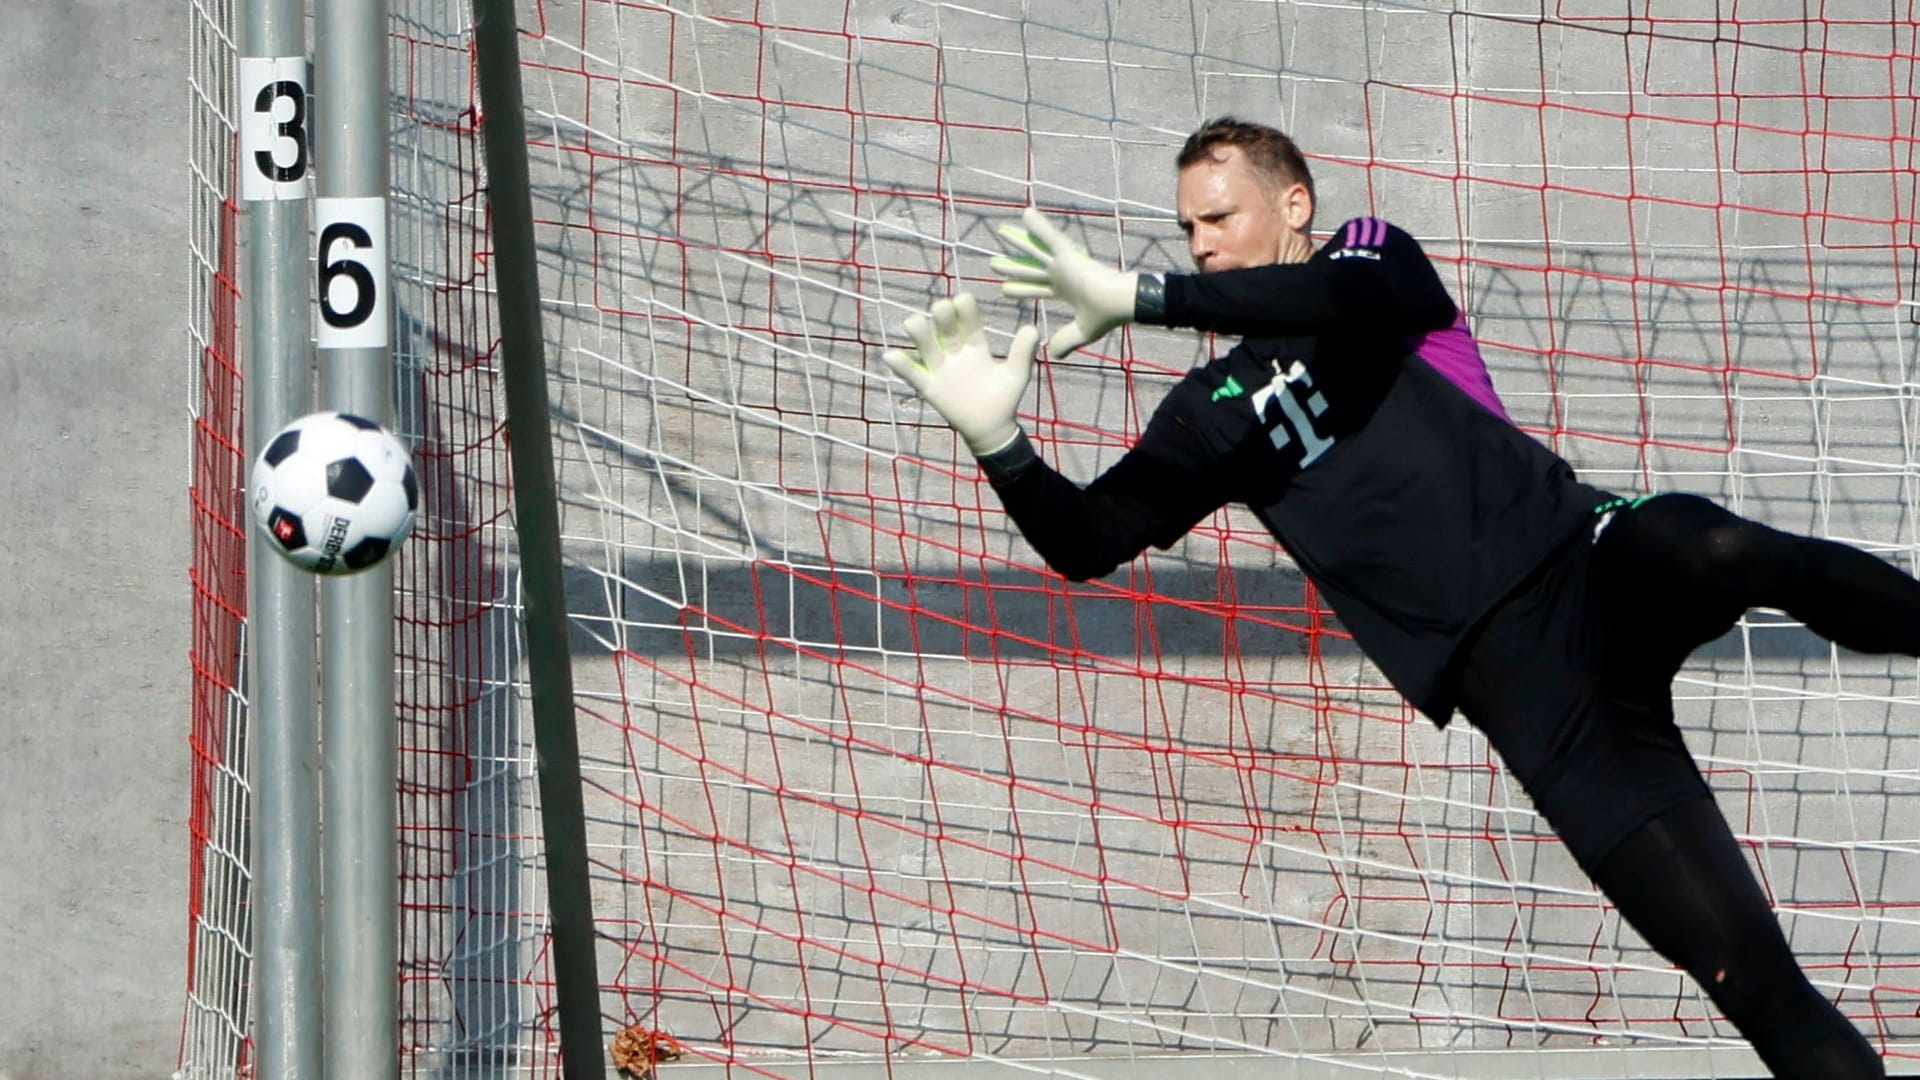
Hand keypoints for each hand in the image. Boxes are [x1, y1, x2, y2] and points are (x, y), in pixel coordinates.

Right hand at [881, 292, 1039, 456]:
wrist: (992, 428)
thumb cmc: (1004, 399)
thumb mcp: (1016, 375)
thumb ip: (1022, 353)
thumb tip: (1032, 328)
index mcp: (976, 346)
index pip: (968, 321)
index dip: (964, 310)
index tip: (963, 300)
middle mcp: (955, 352)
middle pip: (944, 327)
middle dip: (941, 316)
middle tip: (942, 310)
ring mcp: (941, 368)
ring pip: (925, 345)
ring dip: (918, 332)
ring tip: (913, 323)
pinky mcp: (930, 387)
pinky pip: (912, 374)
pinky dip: (901, 365)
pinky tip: (891, 356)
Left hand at [991, 206, 1138, 358]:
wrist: (1122, 304)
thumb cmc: (1109, 316)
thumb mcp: (1083, 332)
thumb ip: (1067, 341)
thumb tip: (1053, 354)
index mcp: (1065, 291)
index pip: (1037, 289)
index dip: (1021, 289)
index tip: (1004, 290)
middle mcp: (1062, 275)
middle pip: (1031, 269)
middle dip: (1012, 268)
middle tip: (993, 263)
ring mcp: (1065, 264)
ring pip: (1035, 250)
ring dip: (1018, 242)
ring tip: (1000, 232)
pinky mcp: (1070, 256)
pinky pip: (1050, 237)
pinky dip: (1038, 226)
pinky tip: (1025, 214)